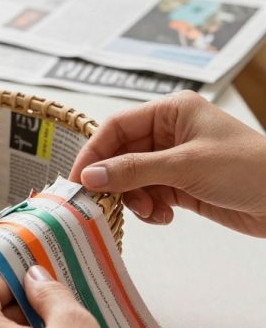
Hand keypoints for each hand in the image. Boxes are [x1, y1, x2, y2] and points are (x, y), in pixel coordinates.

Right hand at [70, 91, 265, 236]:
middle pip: (121, 155)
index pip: (117, 127)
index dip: (94, 152)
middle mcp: (171, 132)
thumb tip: (90, 175)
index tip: (78, 179)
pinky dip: (151, 209)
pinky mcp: (183, 186)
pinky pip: (150, 195)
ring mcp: (176, 160)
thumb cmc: (247, 167)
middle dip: (116, 181)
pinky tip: (166, 216)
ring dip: (135, 199)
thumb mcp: (185, 166)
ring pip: (133, 179)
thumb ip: (134, 170)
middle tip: (105, 203)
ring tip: (151, 212)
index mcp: (171, 111)